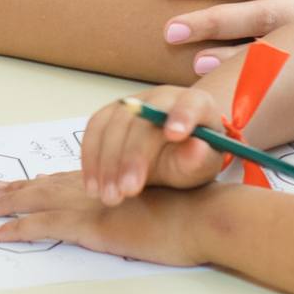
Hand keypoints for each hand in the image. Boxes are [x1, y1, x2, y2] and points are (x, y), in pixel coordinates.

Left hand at [0, 170, 213, 266]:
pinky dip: (17, 229)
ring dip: (12, 205)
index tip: (32, 181)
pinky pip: (42, 227)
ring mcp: (91, 205)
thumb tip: (139, 212)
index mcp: (115, 180)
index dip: (49, 180)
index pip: (74, 178)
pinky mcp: (89, 226)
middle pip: (50, 186)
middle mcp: (98, 187)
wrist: (203, 215)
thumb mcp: (167, 201)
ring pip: (39, 202)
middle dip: (23, 190)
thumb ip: (146, 202)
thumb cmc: (196, 211)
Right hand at [79, 86, 227, 204]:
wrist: (175, 154)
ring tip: (109, 196)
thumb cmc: (193, 159)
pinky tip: (93, 186)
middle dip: (132, 156)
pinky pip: (94, 132)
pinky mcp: (110, 115)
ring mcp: (133, 104)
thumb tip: (196, 148)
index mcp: (195, 105)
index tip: (175, 134)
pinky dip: (90, 160)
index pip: (190, 104)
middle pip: (142, 119)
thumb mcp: (203, 166)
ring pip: (112, 125)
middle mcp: (162, 97)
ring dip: (107, 162)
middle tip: (128, 190)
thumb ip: (199, 159)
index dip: (182, 115)